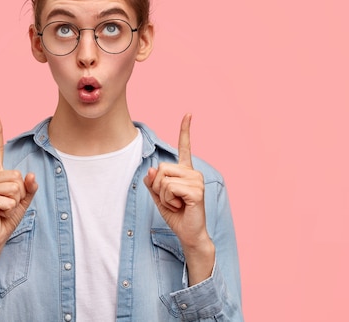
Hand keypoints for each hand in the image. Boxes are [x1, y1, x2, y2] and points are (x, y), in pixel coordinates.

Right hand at [0, 115, 37, 251]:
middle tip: (7, 204)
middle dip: (20, 193)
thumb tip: (31, 175)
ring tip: (3, 209)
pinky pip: (10, 200)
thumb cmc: (7, 217)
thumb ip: (30, 187)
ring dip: (15, 202)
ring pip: (16, 187)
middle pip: (19, 176)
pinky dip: (9, 210)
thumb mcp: (24, 200)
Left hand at [144, 113, 214, 282]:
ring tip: (177, 203)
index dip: (185, 130)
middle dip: (158, 186)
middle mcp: (193, 172)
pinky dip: (169, 200)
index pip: (184, 146)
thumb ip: (153, 182)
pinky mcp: (196, 191)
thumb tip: (151, 169)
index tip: (188, 113)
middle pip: (162, 167)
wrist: (189, 234)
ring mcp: (196, 180)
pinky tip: (181, 206)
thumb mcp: (158, 196)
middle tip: (170, 199)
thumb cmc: (176, 214)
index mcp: (185, 171)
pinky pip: (170, 188)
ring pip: (164, 178)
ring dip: (163, 195)